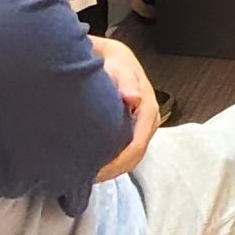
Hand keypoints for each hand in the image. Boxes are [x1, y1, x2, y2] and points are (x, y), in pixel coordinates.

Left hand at [89, 36, 158, 181]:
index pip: (137, 146)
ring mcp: (142, 127)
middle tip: (85, 177)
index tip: (95, 171)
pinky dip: (112, 161)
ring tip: (87, 173)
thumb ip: (125, 80)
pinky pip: (127, 152)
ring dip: (112, 168)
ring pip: (131, 157)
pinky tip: (95, 163)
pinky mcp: (134, 129)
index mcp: (148, 109)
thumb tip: (133, 98)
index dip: (116, 163)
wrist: (112, 57)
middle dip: (112, 170)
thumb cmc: (113, 61)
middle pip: (135, 157)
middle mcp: (149, 121)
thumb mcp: (117, 65)